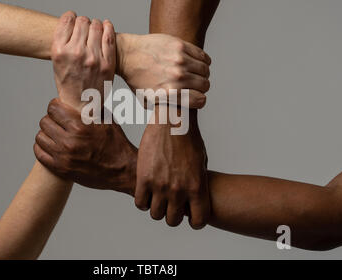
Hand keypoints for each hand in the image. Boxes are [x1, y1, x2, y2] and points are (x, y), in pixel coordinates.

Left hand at [34, 98, 136, 194]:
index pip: (53, 108)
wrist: (122, 171)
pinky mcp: (61, 169)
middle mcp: (70, 141)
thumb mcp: (108, 120)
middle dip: (51, 119)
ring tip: (54, 134)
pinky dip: (42, 148)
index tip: (59, 108)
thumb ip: (93, 107)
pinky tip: (51, 146)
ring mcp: (64, 157)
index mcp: (81, 126)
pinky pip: (40, 154)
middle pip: (44, 122)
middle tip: (57, 122)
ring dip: (46, 134)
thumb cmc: (117, 144)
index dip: (55, 106)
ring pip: (40, 137)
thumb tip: (83, 93)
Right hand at [51, 11, 115, 111]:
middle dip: (83, 22)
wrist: (81, 104)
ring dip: (95, 25)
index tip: (73, 20)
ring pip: (96, 25)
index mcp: (59, 51)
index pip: (67, 19)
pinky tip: (106, 26)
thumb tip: (73, 20)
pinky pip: (109, 36)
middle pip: (83, 21)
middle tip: (84, 28)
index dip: (71, 17)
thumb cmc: (67, 81)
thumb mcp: (56, 62)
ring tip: (94, 30)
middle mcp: (76, 52)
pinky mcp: (107, 62)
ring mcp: (93, 58)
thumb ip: (63, 42)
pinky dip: (108, 27)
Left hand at [116, 33, 210, 108]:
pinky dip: (203, 60)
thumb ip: (165, 108)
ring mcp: (180, 60)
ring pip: (206, 70)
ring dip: (202, 73)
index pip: (200, 100)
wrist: (127, 54)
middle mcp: (177, 77)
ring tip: (193, 72)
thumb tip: (178, 116)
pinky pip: (203, 56)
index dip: (198, 100)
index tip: (194, 96)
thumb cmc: (136, 79)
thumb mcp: (148, 101)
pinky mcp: (180, 45)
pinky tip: (195, 62)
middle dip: (201, 86)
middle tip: (193, 83)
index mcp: (170, 93)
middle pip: (205, 84)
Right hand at [135, 106, 210, 228]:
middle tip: (170, 205)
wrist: (173, 119)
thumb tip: (192, 197)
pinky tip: (146, 192)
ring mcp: (160, 185)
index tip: (189, 214)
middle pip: (173, 221)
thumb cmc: (189, 138)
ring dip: (156, 208)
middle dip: (172, 215)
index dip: (194, 220)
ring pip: (155, 214)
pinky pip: (140, 203)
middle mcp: (179, 190)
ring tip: (157, 198)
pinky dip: (142, 201)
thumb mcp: (201, 162)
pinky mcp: (144, 178)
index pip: (198, 221)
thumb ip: (197, 183)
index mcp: (197, 187)